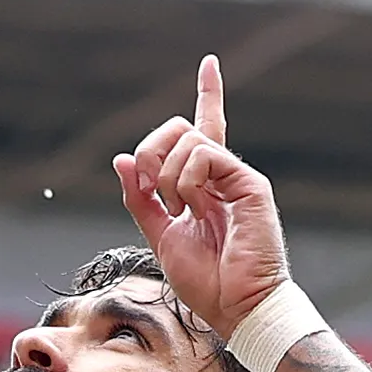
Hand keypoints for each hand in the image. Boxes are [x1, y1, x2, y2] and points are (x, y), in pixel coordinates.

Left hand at [110, 56, 289, 339]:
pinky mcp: (249, 183)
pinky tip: (193, 205)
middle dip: (150, 150)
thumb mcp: (160, 237)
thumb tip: (122, 161)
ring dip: (166, 173)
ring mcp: (236, 177)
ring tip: (178, 208)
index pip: (205, 130)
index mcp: (205, 186)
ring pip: (188, 138)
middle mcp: (222, 176)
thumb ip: (141, 199)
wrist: (236, 308)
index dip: (209, 95)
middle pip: (180, 128)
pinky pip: (205, 154)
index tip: (210, 62)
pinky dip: (186, 178)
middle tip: (148, 188)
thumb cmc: (207, 282)